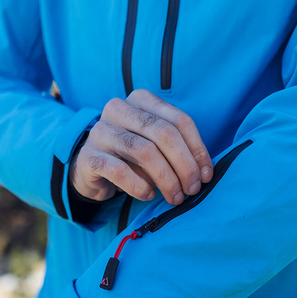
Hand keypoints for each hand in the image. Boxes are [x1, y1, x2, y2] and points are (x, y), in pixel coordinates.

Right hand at [71, 89, 212, 204]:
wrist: (90, 168)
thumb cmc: (130, 156)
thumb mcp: (155, 145)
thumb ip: (178, 150)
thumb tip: (204, 172)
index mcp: (141, 100)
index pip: (179, 121)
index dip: (198, 149)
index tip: (206, 175)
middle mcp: (120, 109)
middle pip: (164, 134)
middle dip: (185, 166)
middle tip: (193, 189)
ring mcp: (102, 131)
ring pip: (145, 152)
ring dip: (166, 179)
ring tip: (175, 197)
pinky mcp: (89, 156)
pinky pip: (120, 171)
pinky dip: (139, 186)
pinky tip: (148, 195)